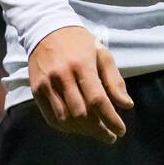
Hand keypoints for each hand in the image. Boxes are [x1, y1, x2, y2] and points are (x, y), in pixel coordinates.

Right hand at [28, 26, 133, 143]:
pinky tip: (78, 129)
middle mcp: (62, 76)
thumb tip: (127, 105)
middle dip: (98, 129)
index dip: (110, 119)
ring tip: (96, 132)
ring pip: (66, 119)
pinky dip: (66, 128)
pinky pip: (51, 117)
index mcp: (82, 65)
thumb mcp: (102, 54)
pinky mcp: (36, 90)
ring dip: (83, 131)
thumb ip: (114, 80)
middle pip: (81, 113)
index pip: (97, 100)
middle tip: (110, 136)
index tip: (121, 130)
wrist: (45, 28)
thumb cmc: (79, 42)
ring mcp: (47, 84)